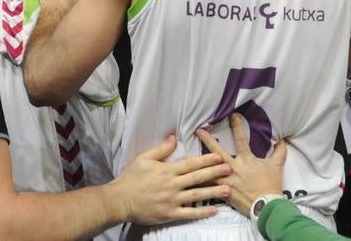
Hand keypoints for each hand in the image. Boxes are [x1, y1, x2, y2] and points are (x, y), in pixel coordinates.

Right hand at [109, 134, 229, 224]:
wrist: (120, 200)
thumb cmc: (131, 178)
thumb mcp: (143, 158)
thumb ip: (161, 149)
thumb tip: (174, 137)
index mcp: (167, 170)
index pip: (191, 164)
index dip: (206, 160)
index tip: (219, 157)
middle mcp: (172, 184)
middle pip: (197, 177)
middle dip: (215, 173)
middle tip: (230, 170)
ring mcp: (172, 200)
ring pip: (197, 195)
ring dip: (213, 192)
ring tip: (228, 189)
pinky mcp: (170, 213)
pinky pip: (189, 213)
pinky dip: (202, 212)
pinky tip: (214, 210)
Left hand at [195, 114, 286, 215]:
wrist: (267, 207)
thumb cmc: (271, 186)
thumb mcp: (277, 167)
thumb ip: (279, 152)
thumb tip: (282, 140)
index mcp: (247, 160)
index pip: (241, 140)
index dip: (237, 126)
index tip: (231, 115)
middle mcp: (234, 169)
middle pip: (218, 152)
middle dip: (208, 140)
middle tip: (199, 130)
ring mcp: (227, 181)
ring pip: (209, 169)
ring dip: (199, 162)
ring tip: (186, 155)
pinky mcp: (223, 192)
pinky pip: (209, 186)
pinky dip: (200, 182)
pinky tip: (189, 179)